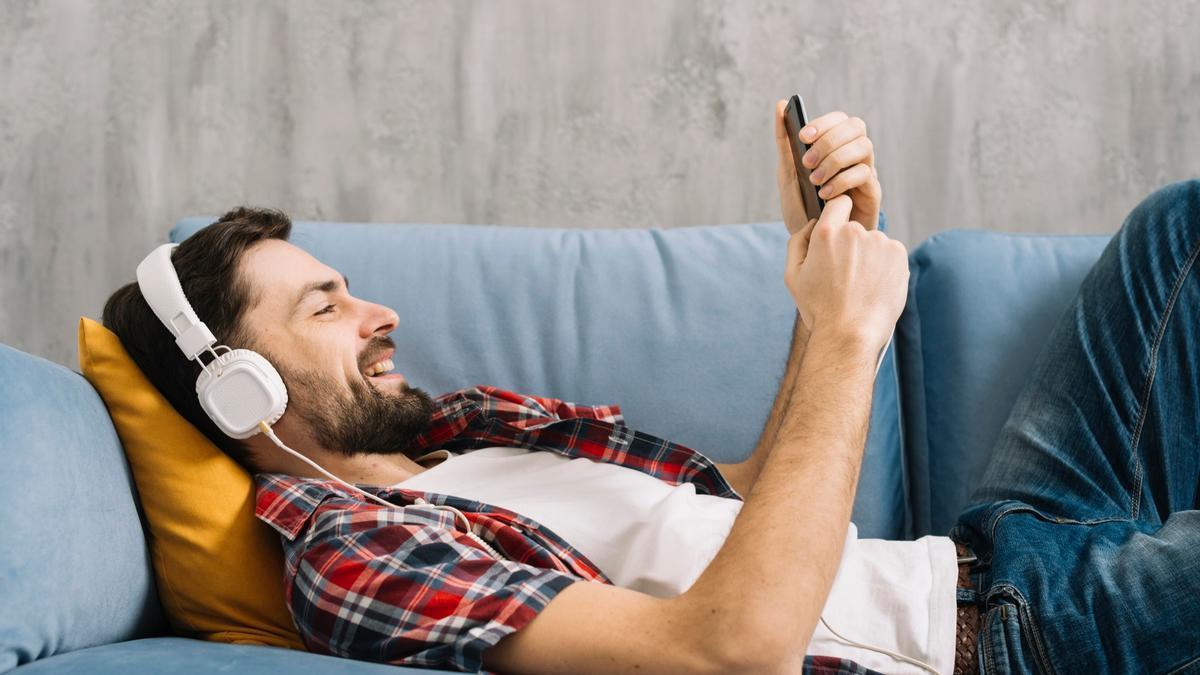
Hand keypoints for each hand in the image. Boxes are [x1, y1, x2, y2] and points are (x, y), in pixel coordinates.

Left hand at [775, 102, 880, 232]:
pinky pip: (865, 175)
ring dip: (836, 159)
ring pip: (864, 146)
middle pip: (856, 126)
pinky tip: (824, 195)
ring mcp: (865, 172)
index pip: (840, 119)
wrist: (815, 244)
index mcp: (836, 147)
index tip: (802, 137)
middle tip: (807, 162)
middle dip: (829, 140)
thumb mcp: (788, 173)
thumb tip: (780, 104)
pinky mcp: (872, 192)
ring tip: (815, 180)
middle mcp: (854, 155)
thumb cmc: (803, 207)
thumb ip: (785, 141)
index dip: (823, 123)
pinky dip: (842, 181)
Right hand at [784, 195, 907, 352]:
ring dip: (868, 257)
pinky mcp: (899, 255)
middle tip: (844, 276)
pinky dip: (884, 267)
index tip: (837, 235)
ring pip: (874, 242)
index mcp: (827, 232)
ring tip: (860, 286)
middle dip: (851, 246)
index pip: (839, 202)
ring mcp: (881, 242)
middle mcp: (856, 231)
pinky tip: (874, 287)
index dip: (838, 215)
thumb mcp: (793, 276)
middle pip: (855, 228)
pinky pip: (890, 254)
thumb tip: (813, 222)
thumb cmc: (818, 308)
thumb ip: (798, 241)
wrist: (851, 334)